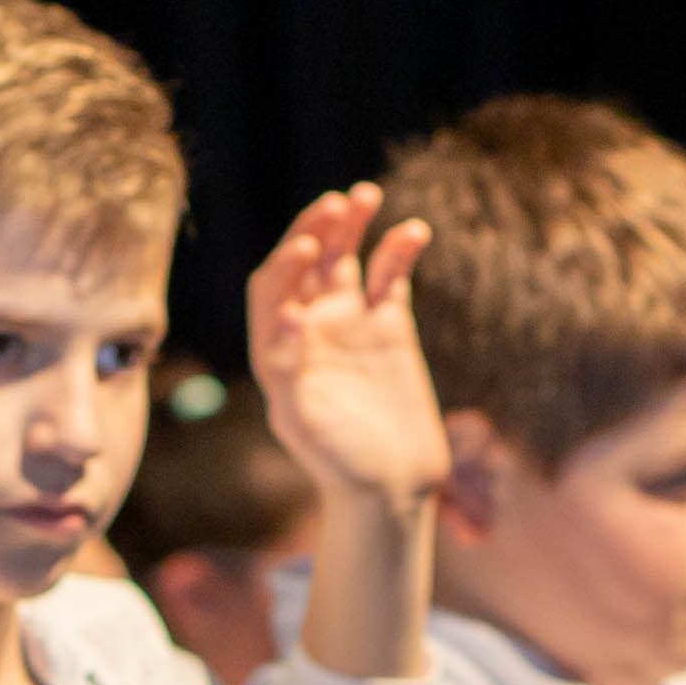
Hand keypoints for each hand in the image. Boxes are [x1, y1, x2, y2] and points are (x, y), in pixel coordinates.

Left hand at [244, 182, 445, 518]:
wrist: (392, 489)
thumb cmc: (341, 465)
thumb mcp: (305, 423)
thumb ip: (288, 371)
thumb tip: (289, 318)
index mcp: (276, 351)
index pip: (271, 289)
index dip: (285, 264)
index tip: (309, 250)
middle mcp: (308, 329)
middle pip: (304, 262)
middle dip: (316, 229)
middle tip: (338, 205)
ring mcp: (349, 324)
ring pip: (345, 258)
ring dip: (352, 226)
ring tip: (366, 195)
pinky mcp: (391, 326)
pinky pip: (391, 275)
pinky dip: (399, 250)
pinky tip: (414, 231)